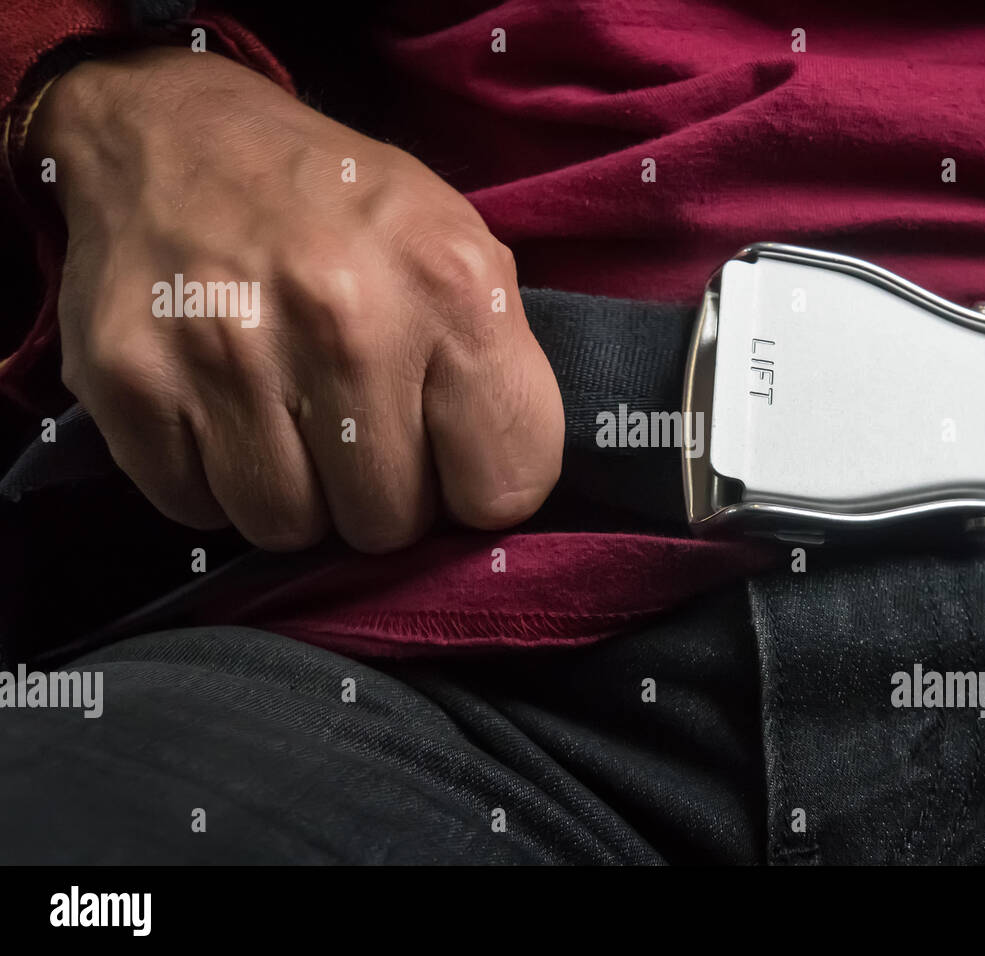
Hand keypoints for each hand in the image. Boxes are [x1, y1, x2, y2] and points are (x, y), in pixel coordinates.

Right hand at [28, 46, 562, 551]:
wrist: (178, 133)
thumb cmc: (343, 210)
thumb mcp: (462, 248)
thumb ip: (499, 371)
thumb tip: (495, 496)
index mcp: (450, 287)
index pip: (502, 488)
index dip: (479, 488)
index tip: (452, 458)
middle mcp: (345, 319)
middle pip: (388, 523)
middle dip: (381, 492)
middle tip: (360, 427)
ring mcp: (229, 351)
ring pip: (289, 528)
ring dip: (296, 494)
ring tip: (290, 415)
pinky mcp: (130, 380)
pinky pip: (198, 509)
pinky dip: (213, 482)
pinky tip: (224, 411)